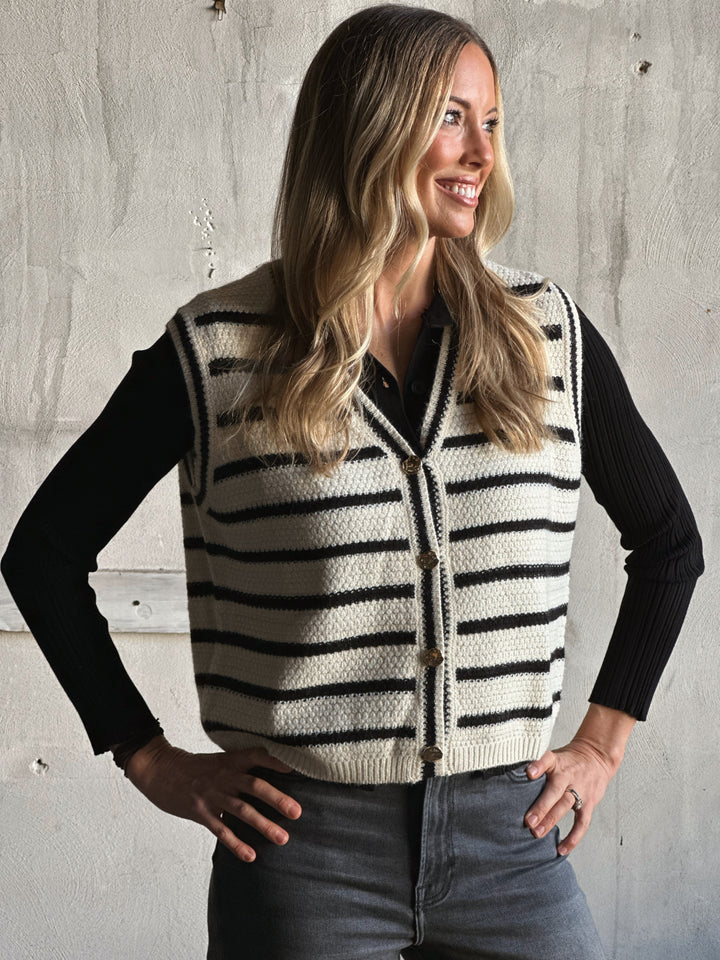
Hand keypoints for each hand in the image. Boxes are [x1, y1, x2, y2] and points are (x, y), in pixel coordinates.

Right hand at [123, 736, 301, 861]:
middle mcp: (224, 776)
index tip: (298, 769)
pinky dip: (236, 844)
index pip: (257, 756)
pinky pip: (221, 830)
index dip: (277, 761)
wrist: (161, 771)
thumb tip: (274, 774)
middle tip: (297, 812)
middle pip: (254, 786)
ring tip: (282, 838)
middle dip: (277, 799)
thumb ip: (243, 766)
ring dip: (263, 825)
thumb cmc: (196, 767)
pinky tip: (251, 855)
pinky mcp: (200, 812)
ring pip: (241, 810)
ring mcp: (212, 795)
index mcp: (231, 760)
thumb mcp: (220, 759)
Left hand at [523, 738, 618, 856]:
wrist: (597, 756)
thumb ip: (538, 767)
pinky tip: (561, 849)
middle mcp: (568, 775)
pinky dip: (573, 837)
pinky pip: (582, 822)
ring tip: (537, 833)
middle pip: (555, 791)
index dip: (538, 766)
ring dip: (551, 820)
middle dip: (541, 806)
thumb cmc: (568, 759)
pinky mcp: (589, 802)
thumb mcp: (554, 755)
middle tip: (528, 821)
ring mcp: (580, 790)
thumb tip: (514, 778)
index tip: (528, 773)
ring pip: (565, 805)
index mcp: (557, 762)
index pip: (548, 760)